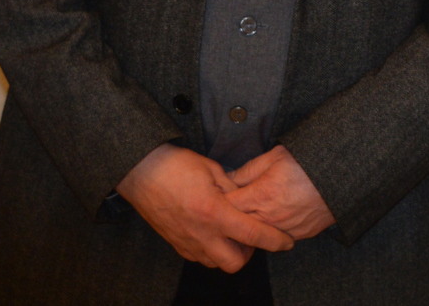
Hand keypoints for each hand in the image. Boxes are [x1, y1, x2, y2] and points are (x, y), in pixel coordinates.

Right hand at [116, 143, 293, 270]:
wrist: (141, 172)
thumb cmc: (176, 166)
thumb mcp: (212, 169)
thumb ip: (234, 187)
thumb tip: (249, 198)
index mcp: (214, 212)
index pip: (252, 234)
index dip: (274, 240)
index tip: (287, 241)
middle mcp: (201, 233)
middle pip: (235, 262)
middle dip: (250, 253)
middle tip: (253, 234)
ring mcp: (186, 242)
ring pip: (216, 263)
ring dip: (229, 252)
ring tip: (233, 232)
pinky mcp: (175, 244)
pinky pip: (199, 257)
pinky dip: (212, 250)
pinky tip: (214, 232)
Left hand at [227, 145, 334, 239]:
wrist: (342, 174)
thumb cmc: (308, 161)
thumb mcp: (275, 156)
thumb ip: (249, 169)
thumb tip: (228, 179)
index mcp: (261, 195)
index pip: (227, 206)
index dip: (220, 201)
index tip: (219, 196)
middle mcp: (270, 217)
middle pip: (238, 226)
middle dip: (231, 219)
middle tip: (231, 209)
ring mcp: (285, 229)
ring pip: (257, 236)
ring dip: (252, 227)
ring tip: (254, 213)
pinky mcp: (299, 234)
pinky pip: (278, 237)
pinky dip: (272, 230)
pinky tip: (274, 218)